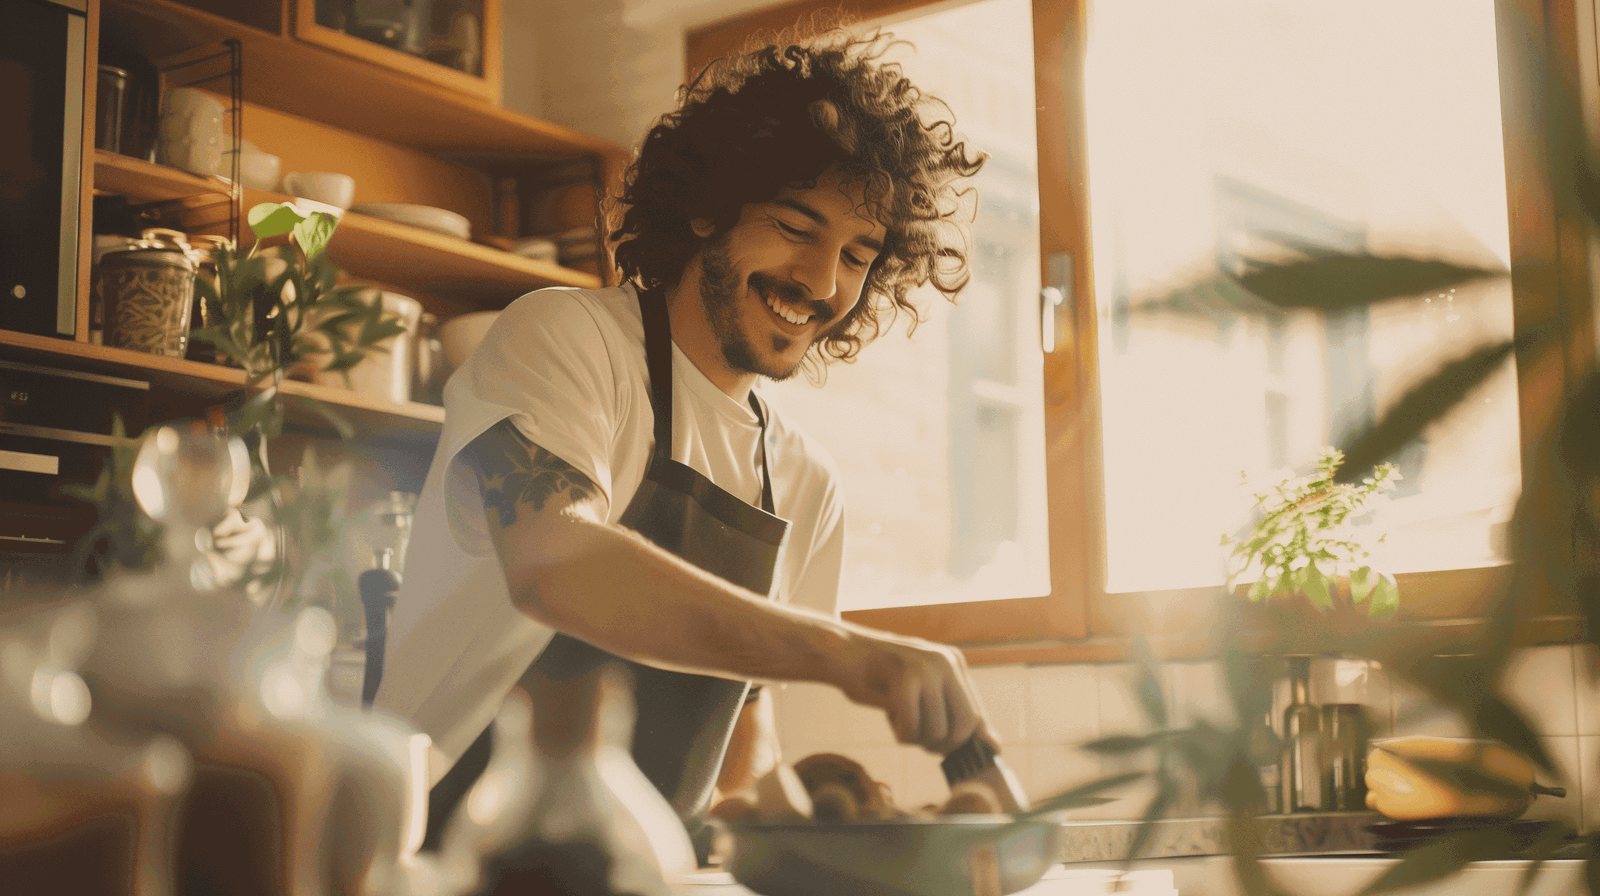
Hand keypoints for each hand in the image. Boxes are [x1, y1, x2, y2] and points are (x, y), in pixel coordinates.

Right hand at [832, 628, 994, 754]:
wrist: (841, 653)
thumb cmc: (881, 679)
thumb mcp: (921, 694)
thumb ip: (954, 715)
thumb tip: (994, 747)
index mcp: (954, 663)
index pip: (976, 714)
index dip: (965, 740)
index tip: (953, 753)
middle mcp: (946, 661)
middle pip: (964, 726)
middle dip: (943, 744)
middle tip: (922, 743)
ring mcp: (926, 667)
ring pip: (938, 730)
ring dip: (917, 739)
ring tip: (900, 723)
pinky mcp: (904, 676)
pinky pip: (913, 727)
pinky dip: (901, 734)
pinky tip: (891, 719)